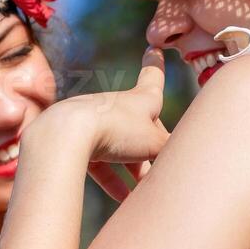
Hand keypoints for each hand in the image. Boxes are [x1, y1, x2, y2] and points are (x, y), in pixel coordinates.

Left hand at [63, 48, 169, 200]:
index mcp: (140, 100)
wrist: (67, 133)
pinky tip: (120, 198)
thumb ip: (171, 152)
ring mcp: (96, 121)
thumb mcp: (154, 143)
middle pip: (140, 126)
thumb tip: (182, 163)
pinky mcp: (77, 140)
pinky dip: (111, 179)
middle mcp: (118, 106)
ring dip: (132, 167)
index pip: (153, 78)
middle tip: (158, 168)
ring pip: (120, 146)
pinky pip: (99, 161)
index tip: (154, 49)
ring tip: (141, 190)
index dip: (156, 65)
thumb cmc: (116, 129)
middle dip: (150, 147)